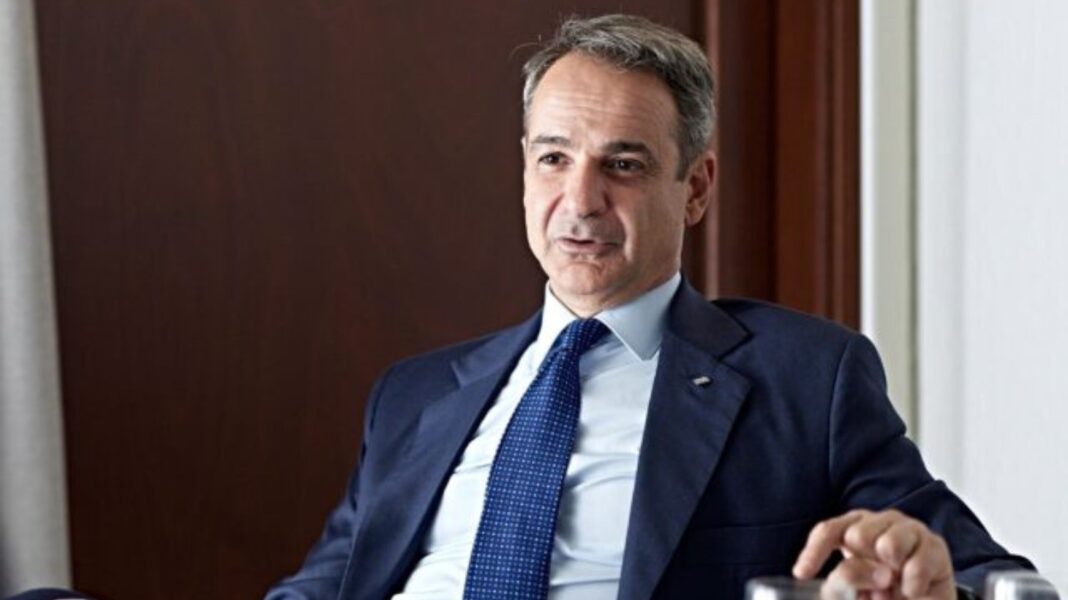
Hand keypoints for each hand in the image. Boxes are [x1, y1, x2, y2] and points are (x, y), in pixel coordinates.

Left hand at [792, 509, 955, 599]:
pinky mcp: (935, 546)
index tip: (801, 575)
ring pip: (888, 545)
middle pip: (857, 535)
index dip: (814, 551)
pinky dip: (911, 586)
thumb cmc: (883, 594)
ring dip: (889, 575)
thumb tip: (859, 568)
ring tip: (893, 586)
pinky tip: (911, 590)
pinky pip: (916, 566)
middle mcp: (880, 522)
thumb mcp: (854, 591)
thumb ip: (845, 579)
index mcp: (854, 528)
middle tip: (875, 585)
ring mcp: (908, 530)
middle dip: (863, 566)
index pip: (828, 531)